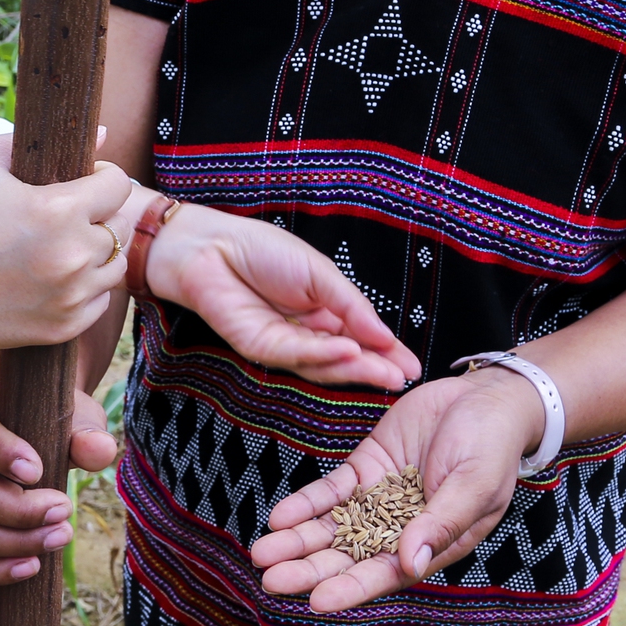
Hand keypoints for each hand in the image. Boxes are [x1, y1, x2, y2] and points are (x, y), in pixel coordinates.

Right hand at [0, 137, 144, 385]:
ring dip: (99, 251)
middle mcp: (74, 255)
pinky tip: (59, 276)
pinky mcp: (64, 327)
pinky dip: (87, 287)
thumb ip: (40, 141)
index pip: (119, 185)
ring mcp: (71, 296)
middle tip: (73, 212)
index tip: (84, 178)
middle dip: (103, 213)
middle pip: (122, 225)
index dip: (103, 176)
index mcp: (58, 210)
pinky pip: (100, 301)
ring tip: (67, 244)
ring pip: (116, 266)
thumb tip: (103, 133)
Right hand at [0, 382, 118, 584]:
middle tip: (65, 509)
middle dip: (16, 510)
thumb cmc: (61, 427)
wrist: (53, 441)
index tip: (36, 472)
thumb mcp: (78, 421)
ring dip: (12, 543)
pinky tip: (32, 567)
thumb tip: (99, 451)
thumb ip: (88, 434)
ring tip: (60, 537)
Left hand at [144, 205, 419, 390]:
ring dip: (357, 368)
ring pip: (325, 363)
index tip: (413, 367)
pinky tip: (350, 350)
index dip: (387, 352)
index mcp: (324, 312)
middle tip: (404, 379)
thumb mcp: (321, 273)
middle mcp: (306, 332)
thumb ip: (351, 306)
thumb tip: (384, 335)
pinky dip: (326, 353)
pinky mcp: (261, 349)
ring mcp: (284, 343)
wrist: (211, 246)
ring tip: (388, 373)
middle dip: (376, 368)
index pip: (361, 337)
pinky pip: (298, 355)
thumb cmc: (263, 251)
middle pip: (346, 357)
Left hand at [247, 368, 544, 612]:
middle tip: (271, 581)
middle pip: (348, 557)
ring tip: (262, 553)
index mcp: (432, 544)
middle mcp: (400, 530)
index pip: (385, 574)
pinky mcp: (366, 470)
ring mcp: (379, 500)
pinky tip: (280, 517)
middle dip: (309, 570)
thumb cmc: (493, 446)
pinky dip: (306, 504)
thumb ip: (442, 522)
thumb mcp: (474, 483)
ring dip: (298, 541)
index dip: (350, 589)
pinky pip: (331, 492)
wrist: (485, 398)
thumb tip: (411, 563)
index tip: (316, 602)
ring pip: (332, 528)